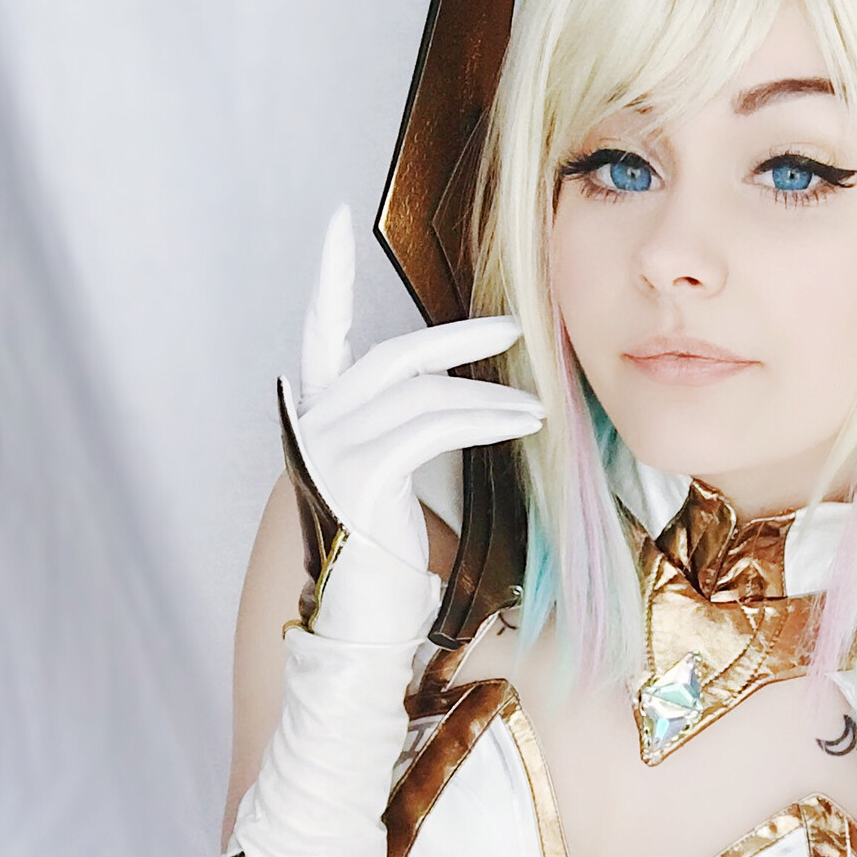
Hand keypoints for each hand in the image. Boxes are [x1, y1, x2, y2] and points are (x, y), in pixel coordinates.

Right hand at [291, 205, 544, 567]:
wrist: (359, 636)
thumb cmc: (384, 575)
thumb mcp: (394, 492)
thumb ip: (406, 439)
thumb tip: (459, 406)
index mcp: (318, 424)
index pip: (317, 334)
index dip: (328, 278)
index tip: (337, 220)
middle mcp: (314, 428)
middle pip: (388, 356)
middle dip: (455, 337)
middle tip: (516, 324)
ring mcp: (331, 451)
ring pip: (418, 392)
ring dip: (490, 395)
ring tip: (543, 404)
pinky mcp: (362, 477)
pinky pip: (430, 426)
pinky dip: (482, 420)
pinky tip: (522, 424)